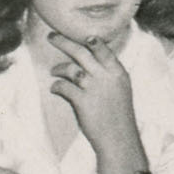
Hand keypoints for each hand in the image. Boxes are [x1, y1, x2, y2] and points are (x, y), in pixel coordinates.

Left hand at [42, 37, 146, 173]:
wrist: (118, 138)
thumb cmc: (119, 115)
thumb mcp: (121, 90)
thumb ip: (108, 75)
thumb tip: (88, 65)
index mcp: (118, 73)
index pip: (103, 49)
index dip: (91, 41)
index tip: (82, 36)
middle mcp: (107, 77)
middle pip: (82, 53)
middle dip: (64, 42)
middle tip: (52, 37)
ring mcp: (94, 88)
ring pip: (71, 68)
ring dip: (58, 68)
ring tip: (53, 71)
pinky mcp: (82, 101)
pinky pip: (63, 86)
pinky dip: (56, 86)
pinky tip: (55, 88)